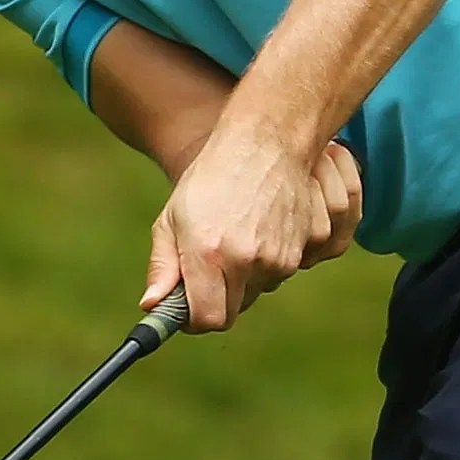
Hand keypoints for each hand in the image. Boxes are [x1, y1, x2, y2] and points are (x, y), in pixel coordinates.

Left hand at [140, 128, 361, 332]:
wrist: (267, 139)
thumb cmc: (211, 177)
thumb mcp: (174, 217)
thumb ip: (163, 266)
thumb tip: (152, 306)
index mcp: (209, 254)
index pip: (208, 320)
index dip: (196, 319)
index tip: (189, 307)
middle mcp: (247, 259)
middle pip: (234, 309)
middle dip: (219, 295)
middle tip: (211, 259)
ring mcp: (281, 255)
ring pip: (260, 289)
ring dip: (246, 275)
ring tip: (237, 232)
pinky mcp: (307, 246)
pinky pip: (283, 271)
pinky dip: (271, 259)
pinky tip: (261, 227)